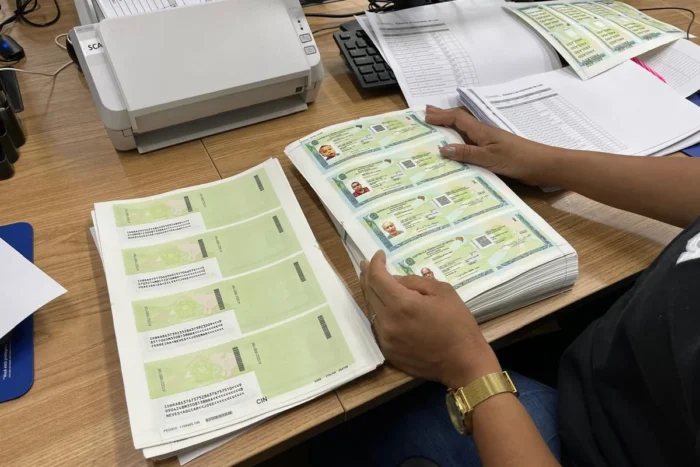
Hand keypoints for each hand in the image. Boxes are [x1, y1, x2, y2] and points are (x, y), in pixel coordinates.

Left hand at [360, 251, 500, 388]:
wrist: (463, 362)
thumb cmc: (458, 324)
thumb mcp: (442, 292)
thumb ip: (414, 282)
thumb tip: (395, 280)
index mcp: (401, 304)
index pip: (378, 278)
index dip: (376, 264)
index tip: (379, 255)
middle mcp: (387, 322)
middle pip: (369, 293)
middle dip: (368, 276)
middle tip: (368, 264)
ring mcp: (386, 339)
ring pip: (370, 310)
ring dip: (371, 294)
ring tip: (372, 282)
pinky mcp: (388, 351)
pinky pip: (377, 326)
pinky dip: (377, 312)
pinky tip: (382, 305)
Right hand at [425, 106, 560, 185]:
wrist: (543, 166)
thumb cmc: (518, 159)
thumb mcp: (490, 157)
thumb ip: (467, 153)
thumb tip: (442, 148)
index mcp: (482, 132)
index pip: (457, 119)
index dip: (441, 116)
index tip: (425, 115)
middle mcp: (484, 135)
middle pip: (460, 122)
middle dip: (443, 117)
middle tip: (427, 115)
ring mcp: (489, 144)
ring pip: (465, 133)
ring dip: (450, 130)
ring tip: (436, 131)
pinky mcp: (494, 155)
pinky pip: (471, 147)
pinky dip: (459, 145)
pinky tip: (456, 152)